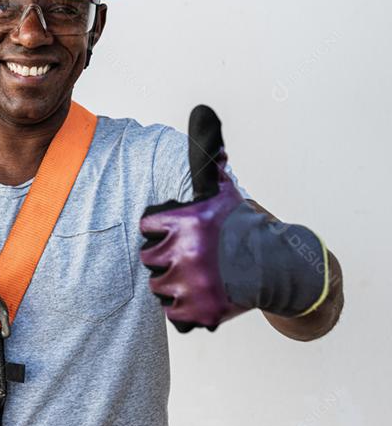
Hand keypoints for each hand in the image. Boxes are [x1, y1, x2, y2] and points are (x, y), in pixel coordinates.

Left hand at [138, 105, 327, 332]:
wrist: (280, 267)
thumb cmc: (247, 225)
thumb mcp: (225, 190)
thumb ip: (208, 158)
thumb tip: (203, 113)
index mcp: (184, 223)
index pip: (146, 226)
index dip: (158, 228)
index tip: (170, 231)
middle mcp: (184, 253)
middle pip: (148, 259)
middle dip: (162, 257)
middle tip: (181, 256)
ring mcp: (191, 285)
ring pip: (158, 286)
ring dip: (170, 282)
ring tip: (189, 276)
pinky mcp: (199, 311)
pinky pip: (171, 312)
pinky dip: (181, 307)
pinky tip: (195, 295)